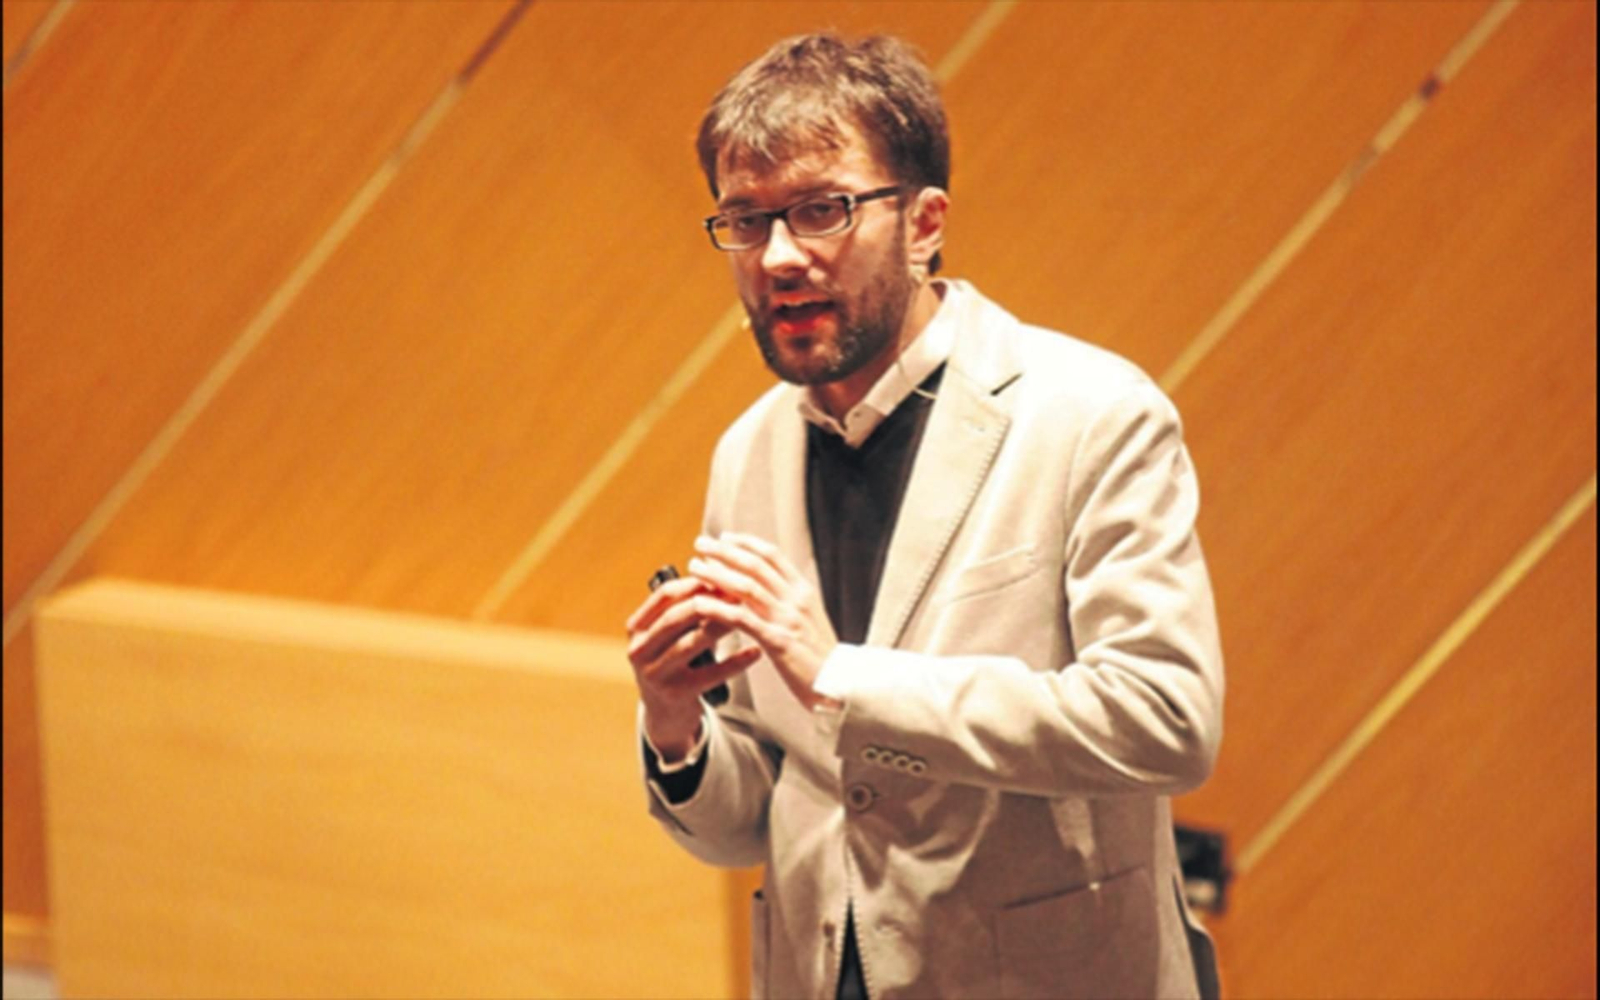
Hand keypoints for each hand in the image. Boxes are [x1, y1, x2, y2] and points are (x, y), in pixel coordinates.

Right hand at [625, 574, 760, 758]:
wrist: (666, 713)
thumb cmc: (674, 662)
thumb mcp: (670, 635)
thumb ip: (685, 609)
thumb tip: (721, 575)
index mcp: (637, 628)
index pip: (665, 595)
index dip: (695, 582)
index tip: (723, 574)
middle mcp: (640, 650)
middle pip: (676, 617)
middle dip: (710, 602)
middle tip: (739, 593)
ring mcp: (655, 674)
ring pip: (691, 643)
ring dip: (722, 626)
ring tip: (747, 616)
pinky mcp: (675, 694)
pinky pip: (710, 674)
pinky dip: (735, 662)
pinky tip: (755, 651)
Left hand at [688, 532, 840, 710]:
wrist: (844, 685)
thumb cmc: (822, 658)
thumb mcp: (809, 620)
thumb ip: (789, 603)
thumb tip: (765, 589)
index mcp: (804, 591)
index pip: (772, 555)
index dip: (746, 543)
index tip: (724, 537)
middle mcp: (796, 599)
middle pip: (755, 564)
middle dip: (725, 551)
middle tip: (701, 544)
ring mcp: (788, 619)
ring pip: (746, 586)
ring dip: (717, 574)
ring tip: (695, 567)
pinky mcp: (778, 641)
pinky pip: (742, 619)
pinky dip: (718, 608)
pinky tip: (700, 604)